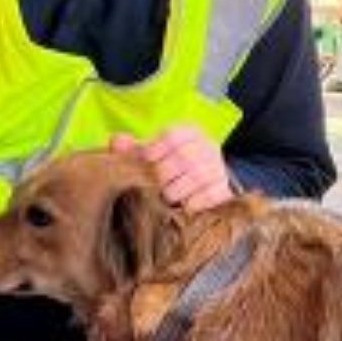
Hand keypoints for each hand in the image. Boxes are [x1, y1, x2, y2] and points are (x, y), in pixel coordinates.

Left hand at [113, 124, 232, 212]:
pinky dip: (195, 202)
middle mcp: (207, 147)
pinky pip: (212, 194)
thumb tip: (116, 141)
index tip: (144, 162)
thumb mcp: (149, 156)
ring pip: (198, 176)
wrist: (197, 186)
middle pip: (185, 157)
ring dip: (177, 190)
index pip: (173, 136)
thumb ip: (131, 149)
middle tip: (151, 187)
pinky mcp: (224, 189)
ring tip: (165, 198)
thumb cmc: (166, 168)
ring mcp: (218, 168)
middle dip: (163, 174)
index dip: (155, 150)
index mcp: (189, 133)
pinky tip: (183, 207)